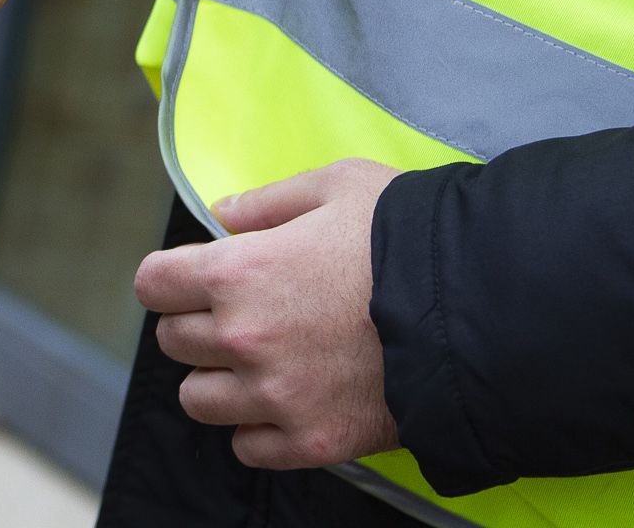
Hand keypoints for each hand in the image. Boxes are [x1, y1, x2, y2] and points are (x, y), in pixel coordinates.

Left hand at [134, 159, 402, 469]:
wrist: (481, 307)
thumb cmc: (408, 236)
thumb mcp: (338, 186)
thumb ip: (269, 201)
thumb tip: (223, 213)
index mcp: (237, 271)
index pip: (152, 284)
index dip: (170, 278)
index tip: (192, 278)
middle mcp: (243, 337)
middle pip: (174, 341)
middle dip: (198, 324)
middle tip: (240, 315)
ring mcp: (276, 395)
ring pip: (197, 399)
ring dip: (218, 380)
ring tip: (258, 362)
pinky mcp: (312, 439)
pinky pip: (247, 446)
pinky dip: (258, 428)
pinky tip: (286, 401)